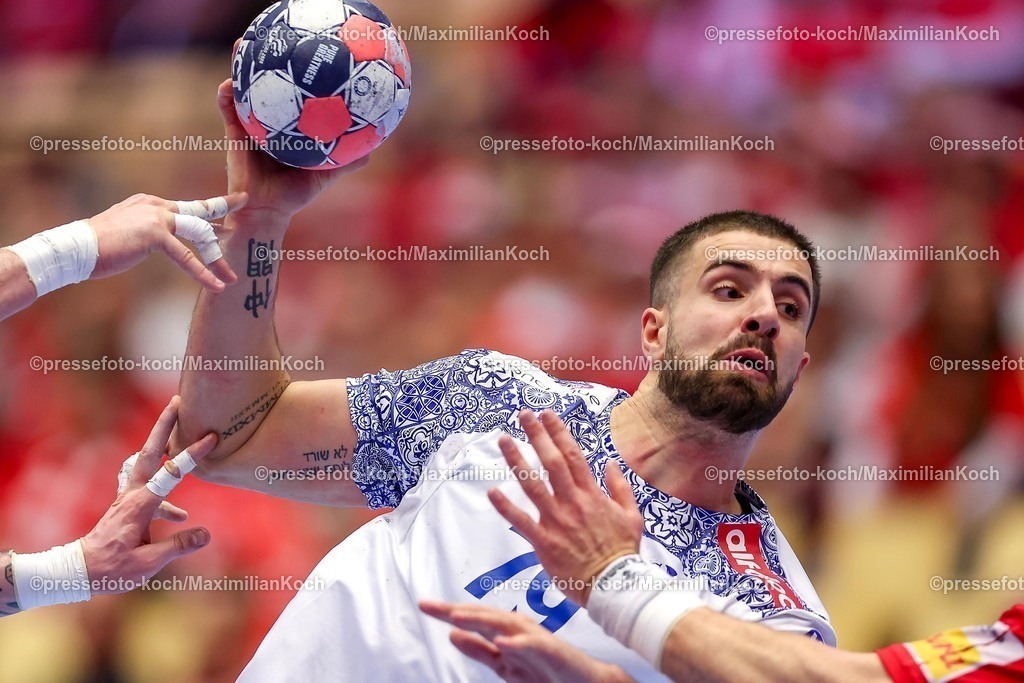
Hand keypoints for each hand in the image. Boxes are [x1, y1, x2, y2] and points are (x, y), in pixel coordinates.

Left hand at [80, 396, 214, 593]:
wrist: (78, 571)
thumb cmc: (112, 569)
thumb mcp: (148, 563)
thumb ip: (178, 546)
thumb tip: (206, 534)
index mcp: (140, 505)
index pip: (171, 473)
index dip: (192, 454)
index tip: (211, 437)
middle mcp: (133, 494)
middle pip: (151, 452)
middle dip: (164, 425)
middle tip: (177, 401)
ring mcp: (129, 498)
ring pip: (148, 464)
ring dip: (164, 445)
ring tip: (182, 433)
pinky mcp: (129, 507)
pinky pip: (151, 490)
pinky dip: (167, 495)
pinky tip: (181, 516)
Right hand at [89, 192, 245, 291]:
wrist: (73, 248)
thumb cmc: (98, 247)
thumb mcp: (129, 234)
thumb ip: (150, 233)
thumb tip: (166, 242)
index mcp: (150, 204)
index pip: (188, 207)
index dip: (212, 207)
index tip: (234, 202)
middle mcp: (156, 205)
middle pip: (200, 214)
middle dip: (224, 216)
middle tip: (246, 208)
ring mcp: (156, 217)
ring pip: (199, 235)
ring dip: (217, 259)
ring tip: (233, 277)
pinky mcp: (155, 234)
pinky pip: (186, 256)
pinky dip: (202, 272)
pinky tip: (216, 285)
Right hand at [217, 60, 366, 228]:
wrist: (268, 212)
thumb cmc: (295, 194)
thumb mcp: (326, 172)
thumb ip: (348, 160)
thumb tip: (376, 145)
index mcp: (288, 127)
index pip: (293, 93)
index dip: (296, 72)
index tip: (303, 49)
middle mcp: (269, 122)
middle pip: (267, 83)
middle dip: (268, 58)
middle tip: (274, 34)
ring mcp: (250, 126)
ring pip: (244, 91)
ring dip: (241, 68)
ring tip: (243, 47)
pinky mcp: (234, 136)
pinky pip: (229, 112)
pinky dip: (227, 97)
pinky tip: (228, 84)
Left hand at [419, 600, 633, 682]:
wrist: (586, 681)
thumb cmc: (546, 671)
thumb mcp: (505, 665)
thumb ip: (480, 650)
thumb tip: (453, 634)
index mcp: (504, 633)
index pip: (472, 620)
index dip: (447, 612)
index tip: (423, 604)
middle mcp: (517, 630)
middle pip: (482, 616)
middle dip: (456, 610)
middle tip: (429, 605)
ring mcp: (534, 638)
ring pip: (503, 624)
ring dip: (479, 620)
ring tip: (455, 616)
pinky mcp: (552, 650)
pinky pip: (532, 645)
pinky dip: (517, 642)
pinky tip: (501, 641)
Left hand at [491, 410, 643, 605]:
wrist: (615, 585)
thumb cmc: (623, 552)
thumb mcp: (633, 515)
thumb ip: (621, 488)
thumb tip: (611, 463)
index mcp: (592, 494)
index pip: (573, 455)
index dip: (559, 432)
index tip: (547, 415)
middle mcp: (572, 502)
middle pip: (551, 462)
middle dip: (536, 435)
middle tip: (523, 415)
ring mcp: (557, 521)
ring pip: (533, 485)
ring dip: (517, 461)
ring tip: (504, 440)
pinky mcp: (544, 542)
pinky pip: (522, 521)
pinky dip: (506, 507)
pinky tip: (492, 492)